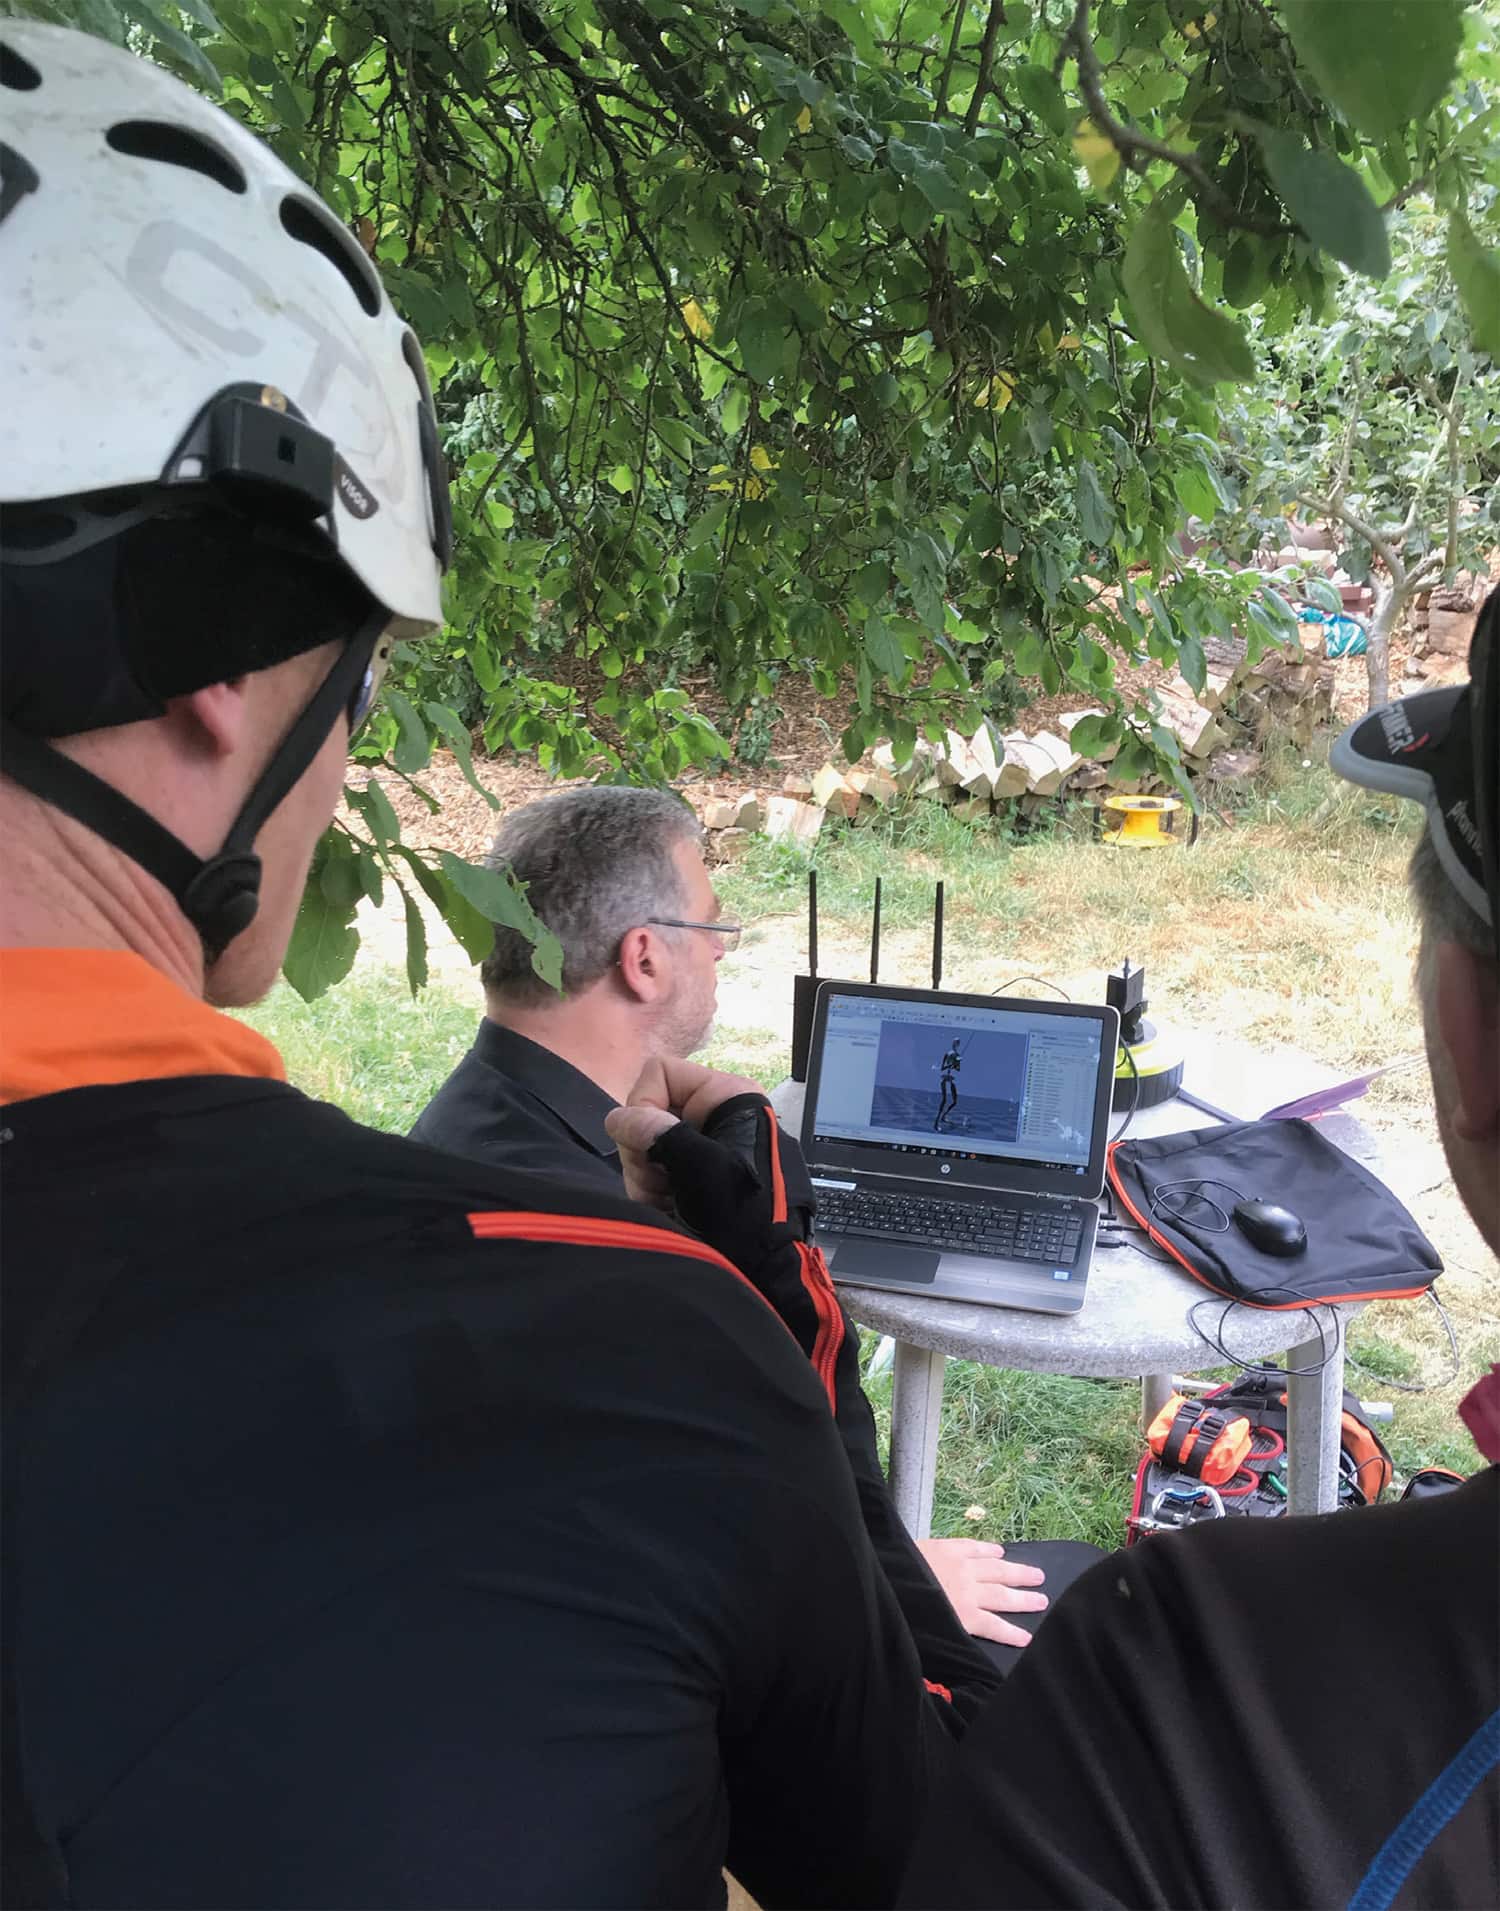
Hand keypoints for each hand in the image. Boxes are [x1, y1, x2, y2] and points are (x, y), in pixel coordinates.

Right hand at [604, 1057, 764, 1209]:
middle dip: (644, 1153)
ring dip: (646, 1179)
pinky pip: (651, 1173)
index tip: (652, 1144)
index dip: (644, 1105)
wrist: (771, 1268)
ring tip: (671, 1202)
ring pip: (644, 1147)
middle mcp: (709, 1115)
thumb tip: (617, 1118)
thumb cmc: (750, 1214)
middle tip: (663, 1183)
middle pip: (646, 1112)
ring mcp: (698, 1147)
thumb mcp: (706, 1170)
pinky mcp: (688, 1175)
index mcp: (724, 1096)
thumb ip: (659, 1137)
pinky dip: (652, 1194)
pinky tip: (670, 1210)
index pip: (659, 1073)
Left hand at [915, 1538, 1047, 1650]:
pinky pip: (973, 1547)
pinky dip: (988, 1549)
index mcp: (962, 1616)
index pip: (994, 1628)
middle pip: (1002, 1596)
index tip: (1029, 1639)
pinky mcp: (947, 1546)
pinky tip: (999, 1550)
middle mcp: (967, 1590)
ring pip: (995, 1569)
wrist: (885, 1573)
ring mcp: (959, 1565)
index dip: (1012, 1634)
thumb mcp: (925, 1635)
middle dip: (1024, 1599)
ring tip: (1037, 1574)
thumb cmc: (903, 1609)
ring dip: (1017, 1572)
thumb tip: (955, 1654)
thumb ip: (944, 1640)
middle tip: (1045, 1599)